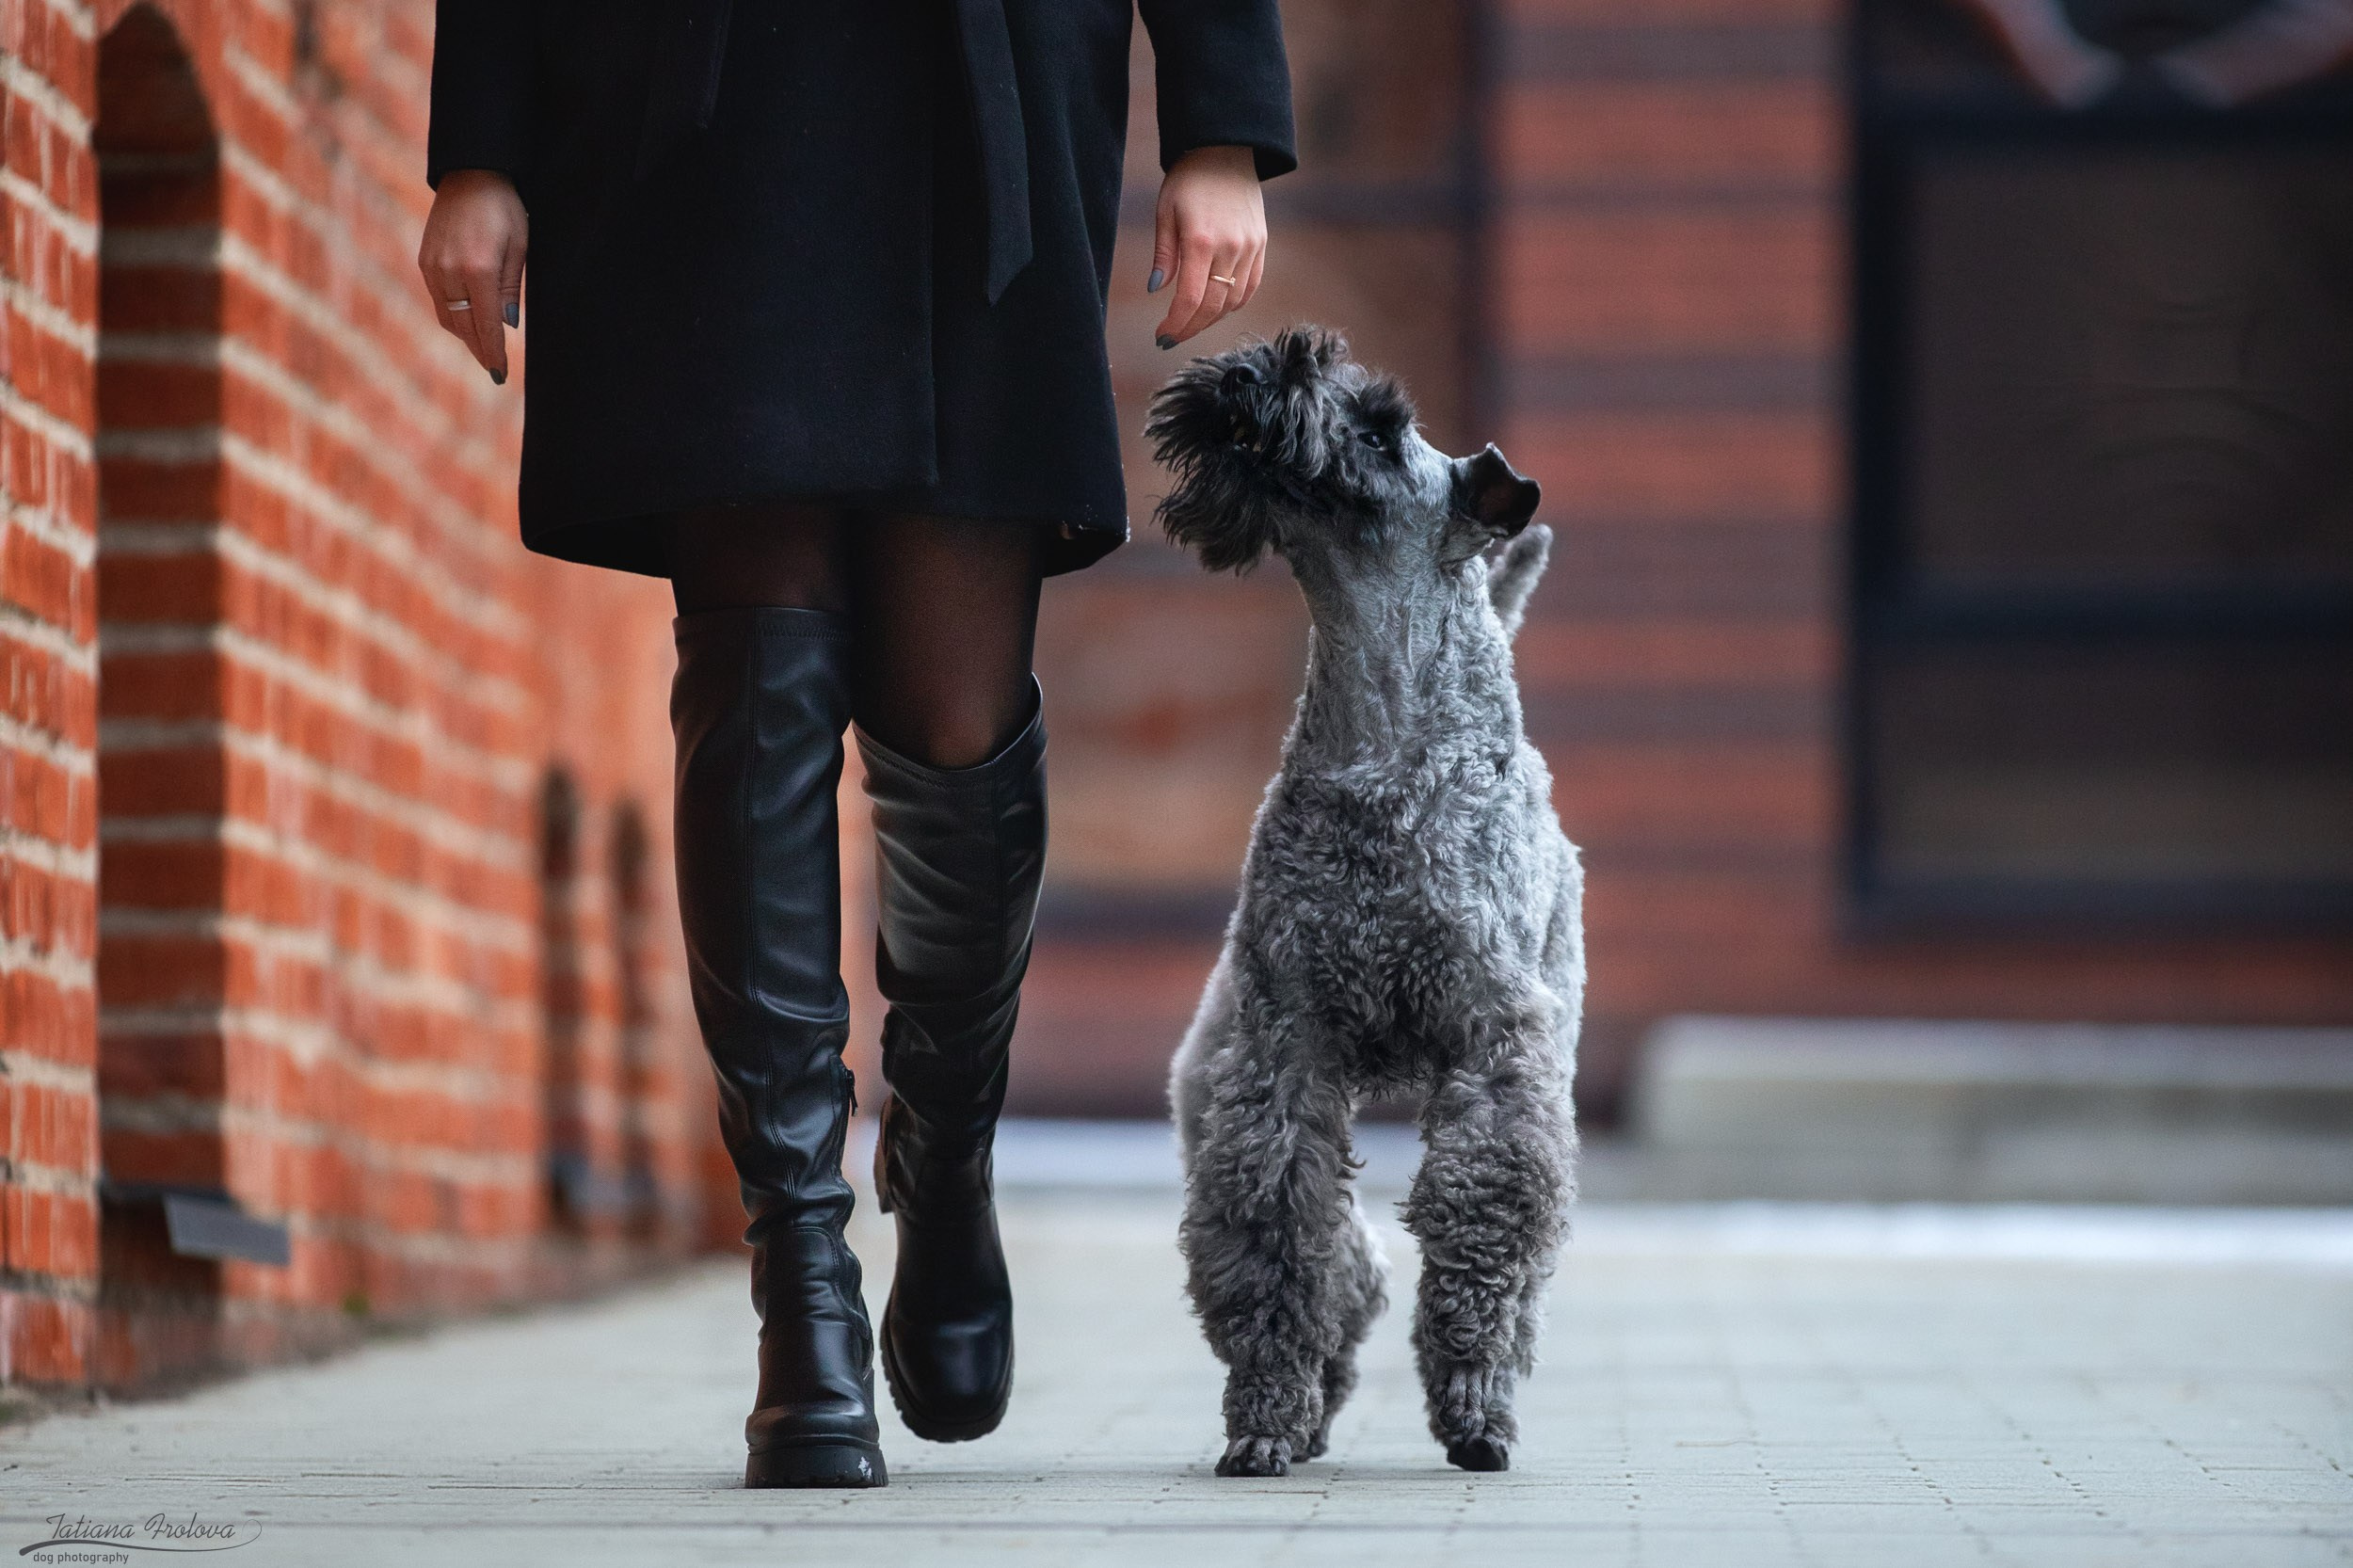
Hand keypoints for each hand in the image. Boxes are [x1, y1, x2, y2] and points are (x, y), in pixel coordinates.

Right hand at [418, 169, 527, 383]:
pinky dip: (453, 316)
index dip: (493, 353)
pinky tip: (467, 322)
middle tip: (493, 368)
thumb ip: (510, 288)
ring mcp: (432, 267)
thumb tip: (506, 325)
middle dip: (479, 350)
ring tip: (483, 350)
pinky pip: (438, 300)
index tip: (500, 374)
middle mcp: (449, 272)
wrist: (471, 174)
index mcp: (477, 269)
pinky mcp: (425, 261)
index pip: (485, 325)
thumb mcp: (519, 247)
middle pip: (463, 327)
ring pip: (448, 317)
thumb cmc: (504, 209)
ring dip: (465, 336)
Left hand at [1149, 145, 1265, 350]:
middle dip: (1190, 328)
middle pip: (1213, 308)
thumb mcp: (1166, 212)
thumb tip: (1156, 289)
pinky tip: (1216, 307)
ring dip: (1211, 319)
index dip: (1176, 325)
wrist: (1226, 150)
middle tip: (1172, 337)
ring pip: (1233, 301)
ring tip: (1191, 322)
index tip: (1161, 336)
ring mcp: (1250, 248)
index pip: (1190, 300)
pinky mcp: (1261, 245)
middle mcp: (1230, 248)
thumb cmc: (1189, 179)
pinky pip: (1250, 287)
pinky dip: (1233, 303)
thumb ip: (1164, 254)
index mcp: (1201, 240)